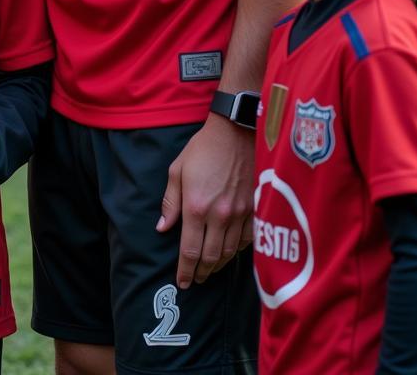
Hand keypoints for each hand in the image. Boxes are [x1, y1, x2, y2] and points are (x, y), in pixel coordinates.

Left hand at [156, 115, 254, 288]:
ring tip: (209, 271)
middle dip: (201, 273)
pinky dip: (237, 251)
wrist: (235, 134)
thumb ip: (170, 202)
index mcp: (196, 207)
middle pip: (211, 257)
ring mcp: (240, 215)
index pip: (189, 250)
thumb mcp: (177, 171)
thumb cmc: (202, 150)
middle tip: (194, 281)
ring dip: (219, 266)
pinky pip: (247, 240)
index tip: (182, 283)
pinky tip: (230, 253)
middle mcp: (219, 216)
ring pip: (230, 253)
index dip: (185, 270)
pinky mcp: (255, 210)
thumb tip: (162, 228)